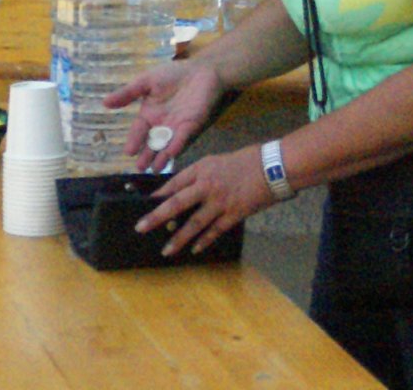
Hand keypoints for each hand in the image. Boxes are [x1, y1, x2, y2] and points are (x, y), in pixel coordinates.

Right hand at [103, 58, 224, 172]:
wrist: (201, 70)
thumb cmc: (173, 74)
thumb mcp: (146, 81)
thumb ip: (128, 93)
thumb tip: (104, 103)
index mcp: (149, 115)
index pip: (139, 131)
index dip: (134, 141)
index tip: (128, 152)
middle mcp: (162, 125)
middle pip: (152, 143)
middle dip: (146, 155)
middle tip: (140, 168)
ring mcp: (177, 127)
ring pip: (167, 145)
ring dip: (161, 157)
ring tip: (155, 169)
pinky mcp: (192, 126)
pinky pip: (183, 137)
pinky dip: (177, 145)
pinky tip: (171, 153)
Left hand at [134, 145, 272, 256]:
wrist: (272, 166)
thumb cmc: (244, 161)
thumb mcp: (215, 161)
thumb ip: (198, 176)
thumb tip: (181, 191)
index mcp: (201, 169)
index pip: (173, 184)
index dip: (158, 195)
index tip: (144, 205)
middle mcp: (206, 186)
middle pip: (176, 203)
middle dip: (157, 217)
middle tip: (141, 228)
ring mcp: (220, 201)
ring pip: (194, 223)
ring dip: (179, 238)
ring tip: (166, 250)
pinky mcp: (234, 214)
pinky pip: (215, 230)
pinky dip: (204, 241)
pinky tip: (195, 249)